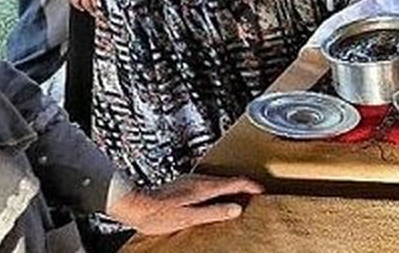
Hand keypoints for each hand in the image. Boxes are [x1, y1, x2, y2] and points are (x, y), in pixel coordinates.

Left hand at [106, 173, 262, 235]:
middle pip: (230, 179)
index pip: (236, 182)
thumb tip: (236, 209)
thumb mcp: (189, 218)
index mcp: (204, 187)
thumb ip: (214, 212)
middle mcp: (200, 180)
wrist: (135, 205)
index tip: (263, 191)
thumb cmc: (158, 214)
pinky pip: (209, 184)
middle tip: (255, 195)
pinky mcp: (184, 184)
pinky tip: (214, 200)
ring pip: (219, 181)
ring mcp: (191, 180)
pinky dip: (219, 190)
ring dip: (231, 188)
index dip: (252, 186)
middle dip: (245, 186)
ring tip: (239, 198)